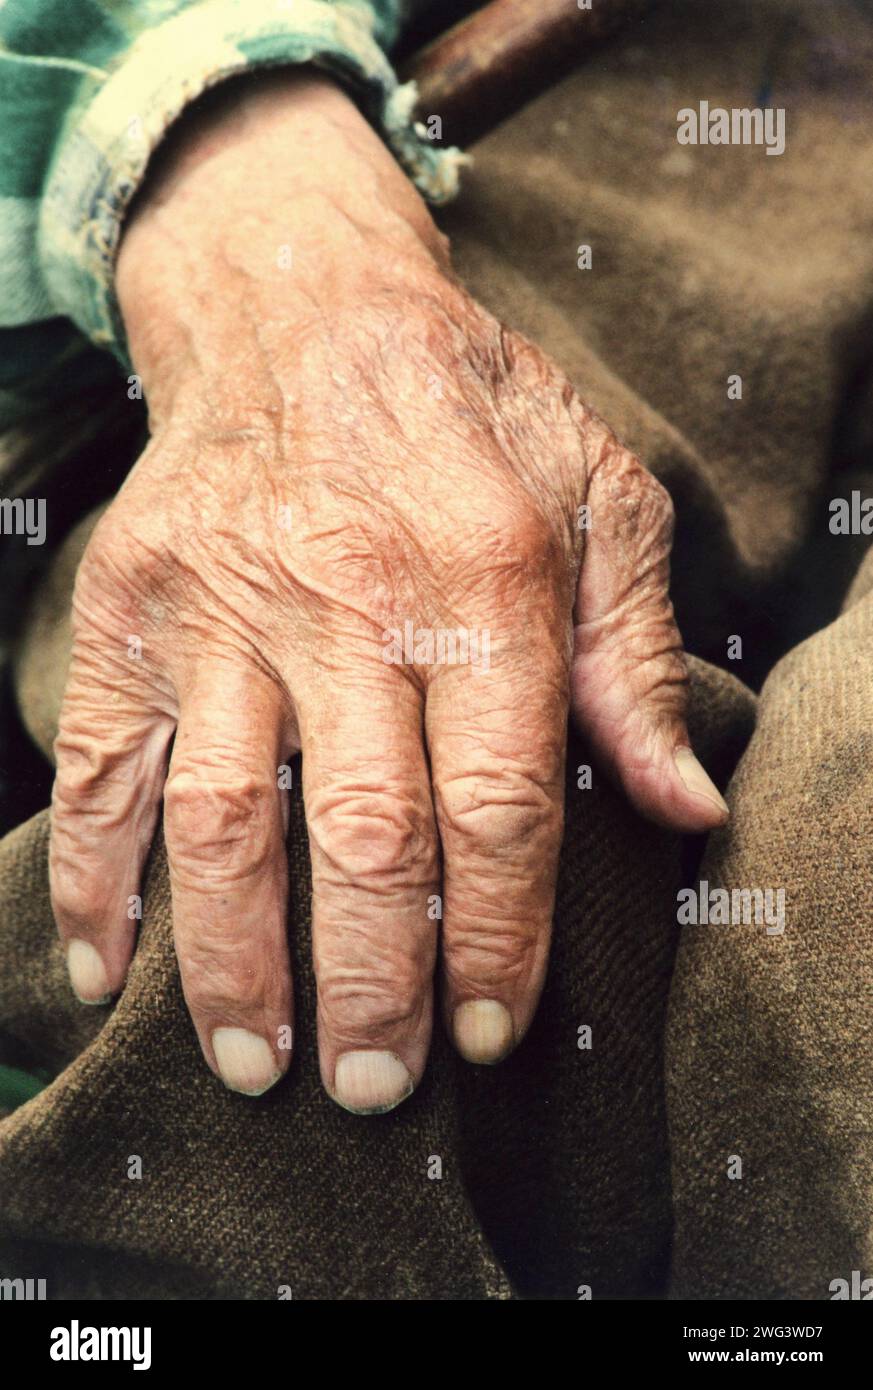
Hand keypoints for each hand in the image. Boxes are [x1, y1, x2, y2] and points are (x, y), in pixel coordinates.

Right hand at [49, 73, 726, 1110]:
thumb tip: (684, 808)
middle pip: (359, 839)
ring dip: (233, 963)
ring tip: (256, 1065)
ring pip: (220, 822)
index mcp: (482, 586)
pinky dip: (92, 879)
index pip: (498, 808)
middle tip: (375, 1087)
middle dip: (371, 984)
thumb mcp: (598, 500)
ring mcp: (220, 609)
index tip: (493, 1033)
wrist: (297, 305)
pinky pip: (98, 765)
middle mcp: (345, 605)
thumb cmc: (468, 410)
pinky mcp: (131, 611)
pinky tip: (103, 972)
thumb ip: (634, 662)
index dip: (498, 939)